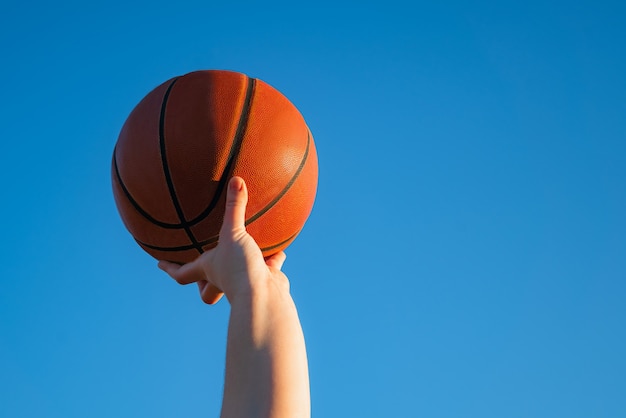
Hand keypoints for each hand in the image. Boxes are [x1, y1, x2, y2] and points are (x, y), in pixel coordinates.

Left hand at [158, 176, 287, 303]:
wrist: (264, 295)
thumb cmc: (239, 268)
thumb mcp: (233, 233)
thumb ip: (234, 207)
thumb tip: (236, 180)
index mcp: (208, 269)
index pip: (182, 273)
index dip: (169, 268)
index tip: (159, 263)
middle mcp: (223, 279)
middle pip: (206, 288)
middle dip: (202, 283)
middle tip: (200, 272)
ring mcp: (244, 283)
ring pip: (236, 279)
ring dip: (239, 267)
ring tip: (243, 252)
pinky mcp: (266, 281)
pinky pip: (268, 269)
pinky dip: (272, 261)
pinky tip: (278, 252)